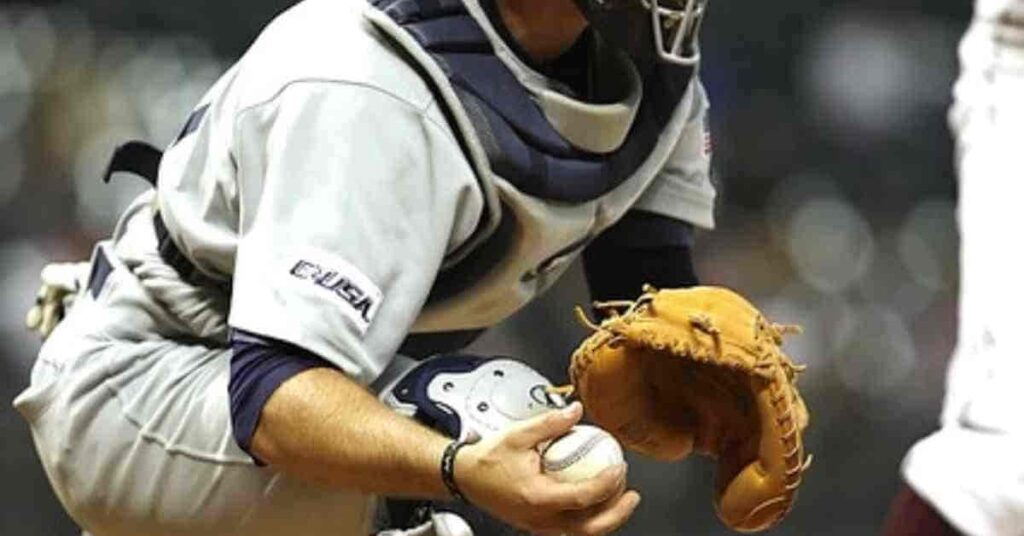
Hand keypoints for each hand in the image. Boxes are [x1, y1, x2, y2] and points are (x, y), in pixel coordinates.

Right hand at [454, 402, 641, 535]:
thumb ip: (551, 423)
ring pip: (581, 532)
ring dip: (605, 517)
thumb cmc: (487, 458)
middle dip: (617, 513)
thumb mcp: (519, 434)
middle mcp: (540, 518)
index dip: (607, 484)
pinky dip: (588, 518)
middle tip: (632, 494)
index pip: (583, 497)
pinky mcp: (537, 525)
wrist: (464, 477)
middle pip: (589, 528)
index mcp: (537, 497)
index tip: (619, 467)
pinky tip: (596, 501)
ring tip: (619, 498)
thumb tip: (576, 410)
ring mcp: (538, 525)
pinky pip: (569, 527)